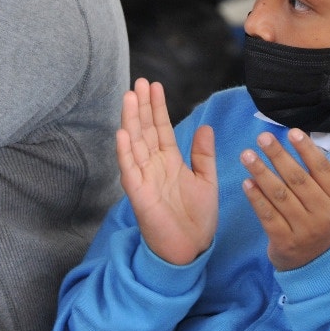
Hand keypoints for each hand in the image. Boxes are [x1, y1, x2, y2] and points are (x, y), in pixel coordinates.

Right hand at [117, 78, 217, 265]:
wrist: (191, 248)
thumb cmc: (197, 218)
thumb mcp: (206, 180)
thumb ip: (203, 154)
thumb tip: (206, 126)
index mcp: (170, 161)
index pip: (161, 128)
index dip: (157, 107)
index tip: (154, 86)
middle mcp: (154, 166)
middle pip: (144, 130)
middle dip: (142, 106)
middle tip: (139, 82)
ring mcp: (144, 178)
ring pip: (134, 144)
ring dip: (131, 121)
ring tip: (129, 97)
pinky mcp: (139, 195)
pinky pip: (129, 170)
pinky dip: (125, 152)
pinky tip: (123, 133)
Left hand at [241, 128, 329, 269]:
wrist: (319, 264)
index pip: (323, 170)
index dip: (307, 150)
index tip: (292, 132)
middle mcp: (324, 215)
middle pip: (298, 180)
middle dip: (278, 156)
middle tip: (263, 138)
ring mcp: (304, 230)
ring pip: (280, 196)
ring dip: (262, 173)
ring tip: (247, 155)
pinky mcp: (284, 242)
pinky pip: (268, 216)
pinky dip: (256, 199)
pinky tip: (247, 182)